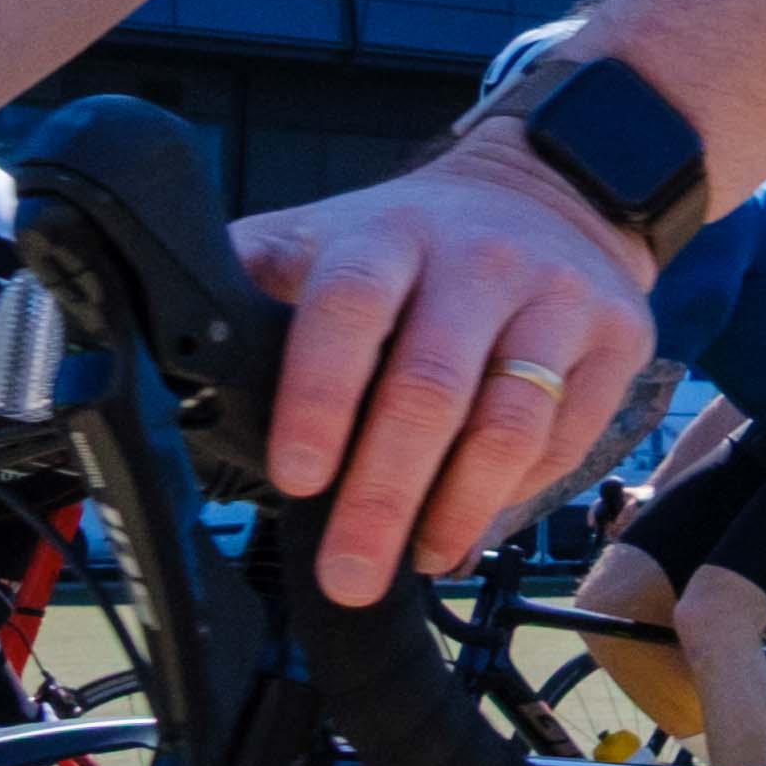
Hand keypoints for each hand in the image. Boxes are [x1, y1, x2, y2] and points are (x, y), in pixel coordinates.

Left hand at [236, 131, 660, 606]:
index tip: (298, 477)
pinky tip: (470, 529)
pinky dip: (516, 497)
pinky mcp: (617, 339)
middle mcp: (482, 261)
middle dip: (386, 493)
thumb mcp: (322, 237)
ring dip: (458, 508)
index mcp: (390, 235)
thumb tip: (147, 350)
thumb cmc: (413, 240)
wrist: (552, 192)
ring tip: (416, 561)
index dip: (321, 397)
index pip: (351, 309)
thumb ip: (244, 284)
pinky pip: (568, 437)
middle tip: (350, 573)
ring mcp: (558, 300)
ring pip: (511, 422)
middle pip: (433, 387)